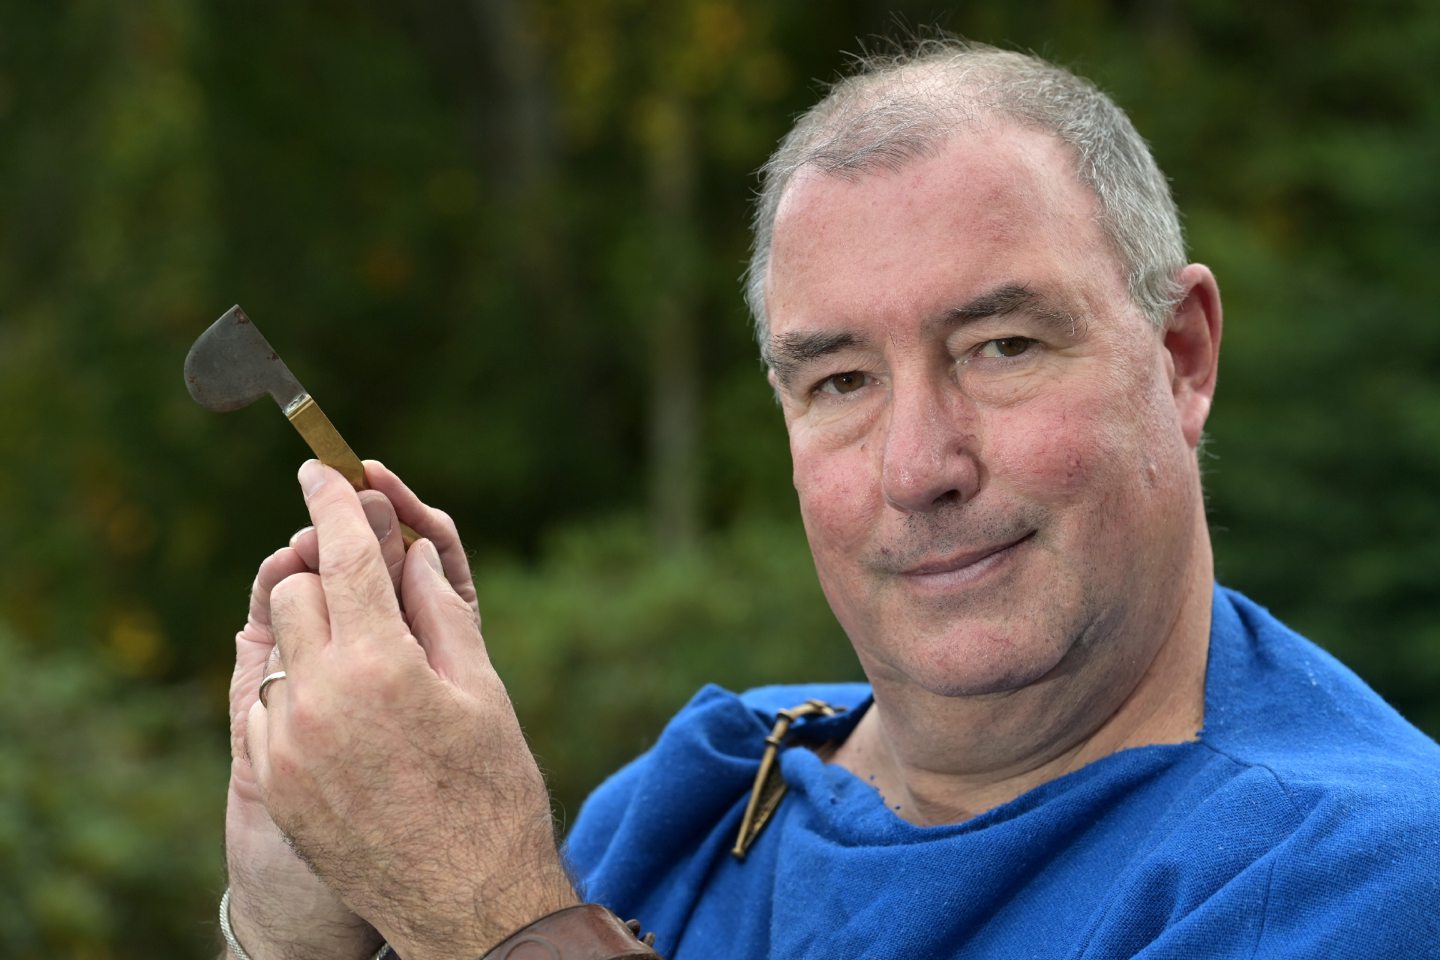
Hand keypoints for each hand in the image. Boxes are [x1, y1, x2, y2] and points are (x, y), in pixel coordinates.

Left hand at [247, 461, 577, 959]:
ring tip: (364, 655)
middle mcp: (320, 698)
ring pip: (276, 645)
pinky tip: (343, 710)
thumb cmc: (491, 794)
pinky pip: (266, 704)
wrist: (466, 904)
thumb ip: (441, 610)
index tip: (322, 468)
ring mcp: (287, 745)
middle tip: (364, 575)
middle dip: (330, 568)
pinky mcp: (272, 784)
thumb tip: (414, 553)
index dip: (335, 500)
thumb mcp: (483, 692)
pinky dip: (298, 686)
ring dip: (314, 629)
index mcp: (381, 664)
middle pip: (298, 588)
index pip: (346, 552)